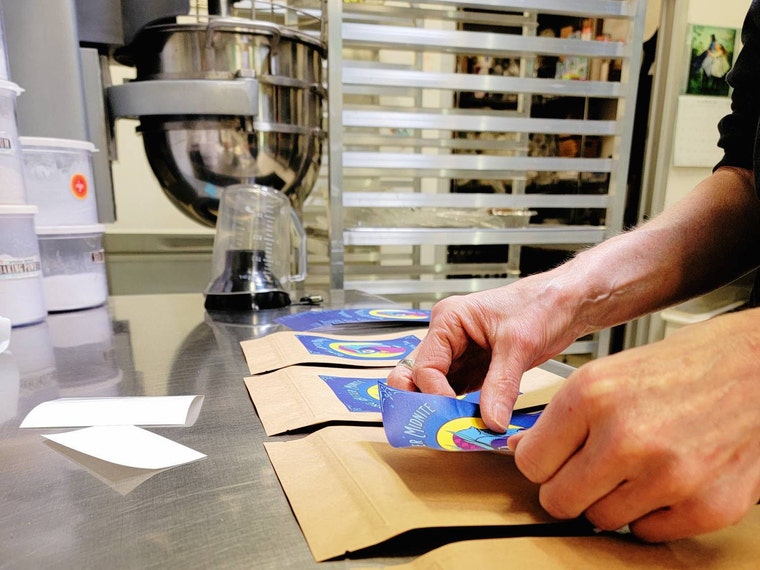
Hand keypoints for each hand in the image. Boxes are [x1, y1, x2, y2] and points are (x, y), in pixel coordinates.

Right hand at [386, 270, 589, 430]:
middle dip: (421, 402)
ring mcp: (459, 355)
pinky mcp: (474, 370)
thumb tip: (490, 420)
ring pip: (434, 389)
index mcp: (449, 320)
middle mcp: (448, 337)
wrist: (567, 302)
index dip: (434, 394)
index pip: (424, 366)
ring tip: (452, 429)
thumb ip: (502, 384)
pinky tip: (468, 424)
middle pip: (416, 376)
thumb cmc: (542, 304)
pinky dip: (459, 411)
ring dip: (441, 410)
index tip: (450, 416)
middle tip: (433, 426)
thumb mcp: (520, 344)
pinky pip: (457, 394)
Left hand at [508, 308, 759, 540]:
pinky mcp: (707, 506)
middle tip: (588, 470)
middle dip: (568, 487)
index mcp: (592, 395)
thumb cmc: (680, 366)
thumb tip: (521, 451)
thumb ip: (560, 417)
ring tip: (636, 465)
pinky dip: (650, 513)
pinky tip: (664, 479)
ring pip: (601, 520)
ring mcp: (668, 476)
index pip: (531, 463)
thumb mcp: (605, 374)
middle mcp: (626, 437)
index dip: (539, 463)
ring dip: (611, 499)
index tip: (550, 461)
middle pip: (559, 500)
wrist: (755, 369)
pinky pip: (646, 533)